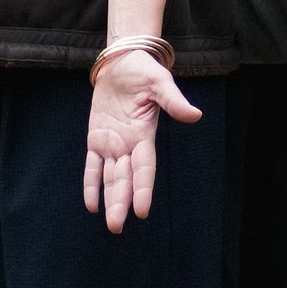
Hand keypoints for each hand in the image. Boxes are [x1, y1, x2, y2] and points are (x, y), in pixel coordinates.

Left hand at [82, 48, 203, 231]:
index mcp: (144, 134)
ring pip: (110, 177)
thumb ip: (173, 101)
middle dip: (122, 202)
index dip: (142, 188)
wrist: (122, 62)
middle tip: (118, 226)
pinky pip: (92, 165)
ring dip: (110, 199)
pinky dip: (91, 184)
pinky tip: (92, 204)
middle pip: (125, 179)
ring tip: (111, 224)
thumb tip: (194, 115)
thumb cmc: (144, 71)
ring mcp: (112, 143)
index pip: (144, 167)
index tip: (142, 210)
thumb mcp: (160, 82)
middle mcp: (129, 144)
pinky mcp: (96, 138)